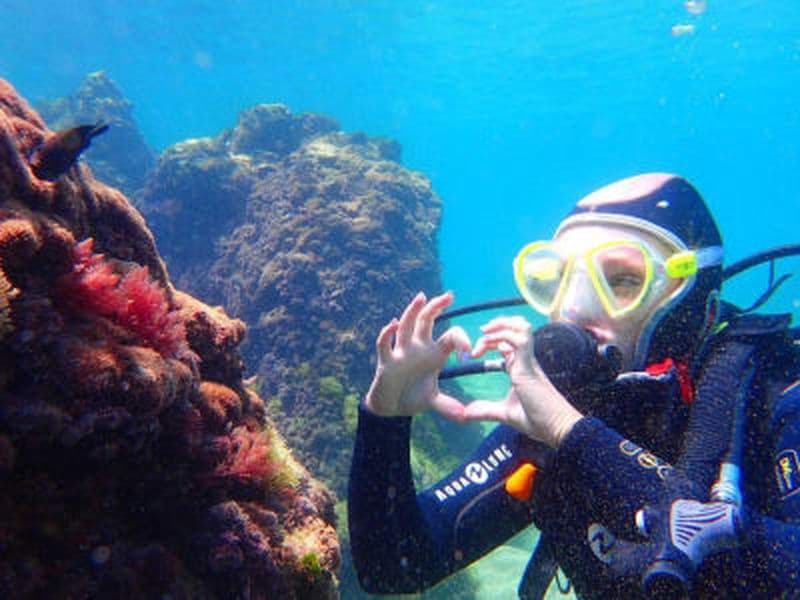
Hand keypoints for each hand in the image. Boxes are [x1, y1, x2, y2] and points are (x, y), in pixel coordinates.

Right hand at [364, 291, 471, 420]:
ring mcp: (402, 352)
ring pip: (407, 326)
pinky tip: (392, 325)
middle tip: (449, 296)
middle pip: (427, 320)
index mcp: (434, 353)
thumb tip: (464, 417)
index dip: (461, 340)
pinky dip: (387, 334)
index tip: (470, 351)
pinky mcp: (386, 361)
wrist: (390, 407)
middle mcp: (418, 347)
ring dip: (413, 311)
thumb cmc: (411, 396)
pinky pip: (385, 344)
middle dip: (437, 306)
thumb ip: (447, 406)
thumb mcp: (432, 401)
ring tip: (421, 298)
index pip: (449, 336)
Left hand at [465, 316, 582, 447]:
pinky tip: (487, 342)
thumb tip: (467, 414)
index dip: (493, 339)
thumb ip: (486, 410)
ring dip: (500, 325)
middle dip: (497, 325)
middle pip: (516, 328)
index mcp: (521, 367)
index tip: (476, 352)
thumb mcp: (505, 414)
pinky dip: (501, 335)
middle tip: (480, 334)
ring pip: (520, 326)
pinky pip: (518, 338)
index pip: (509, 342)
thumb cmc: (536, 420)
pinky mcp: (529, 364)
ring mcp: (528, 360)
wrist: (556, 428)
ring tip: (484, 333)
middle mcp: (526, 360)